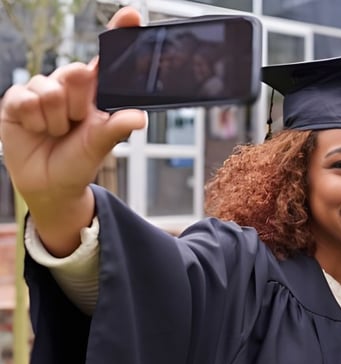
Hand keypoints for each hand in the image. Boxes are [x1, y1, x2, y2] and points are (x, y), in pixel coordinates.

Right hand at [0, 7, 145, 203]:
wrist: (50, 184)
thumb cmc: (79, 162)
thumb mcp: (101, 146)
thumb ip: (116, 128)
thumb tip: (137, 118)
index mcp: (96, 92)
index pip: (107, 58)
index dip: (119, 32)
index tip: (133, 14)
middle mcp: (69, 86)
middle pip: (76, 73)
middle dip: (77, 106)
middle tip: (74, 125)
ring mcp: (42, 90)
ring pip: (50, 91)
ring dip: (54, 120)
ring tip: (56, 132)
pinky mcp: (17, 100)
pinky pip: (26, 100)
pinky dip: (33, 121)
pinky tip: (35, 129)